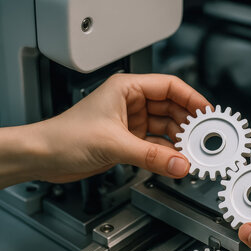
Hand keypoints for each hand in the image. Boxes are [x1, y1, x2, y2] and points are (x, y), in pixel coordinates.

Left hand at [30, 73, 210, 182]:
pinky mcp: (128, 140)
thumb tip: (181, 164)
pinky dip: (167, 152)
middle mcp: (131, 102)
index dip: (192, 98)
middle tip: (204, 137)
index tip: (208, 112)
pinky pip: (156, 144)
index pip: (170, 86)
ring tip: (193, 151)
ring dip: (179, 140)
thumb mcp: (114, 144)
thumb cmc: (64, 135)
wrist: (42, 156)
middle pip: (172, 108)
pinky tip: (176, 160)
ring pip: (165, 127)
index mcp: (127, 88)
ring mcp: (130, 122)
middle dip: (188, 123)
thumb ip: (152, 156)